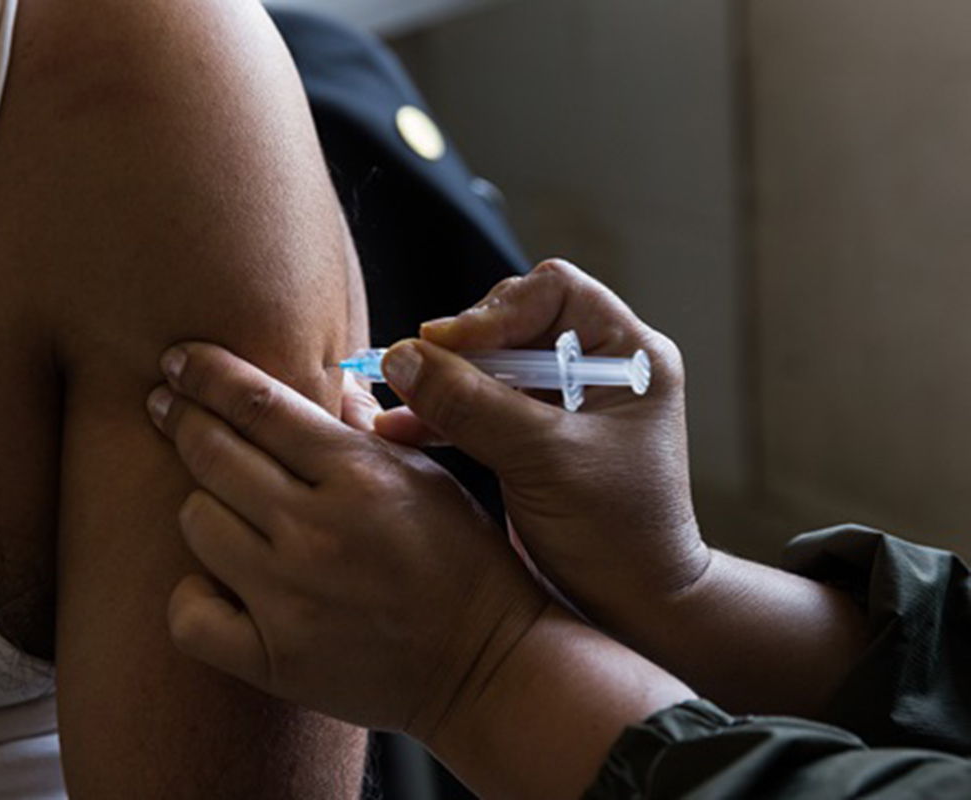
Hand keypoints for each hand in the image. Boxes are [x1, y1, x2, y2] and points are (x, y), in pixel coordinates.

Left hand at [146, 344, 544, 737]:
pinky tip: (217, 579)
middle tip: (165, 404)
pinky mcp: (275, 660)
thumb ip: (366, 426)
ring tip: (223, 502)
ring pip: (197, 522)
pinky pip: (189, 615)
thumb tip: (321, 378)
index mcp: (360, 476)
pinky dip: (193, 593)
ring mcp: (290, 600)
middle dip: (181, 417)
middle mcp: (317, 533)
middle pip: (213, 454)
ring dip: (203, 503)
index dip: (206, 374)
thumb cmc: (465, 564)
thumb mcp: (429, 475)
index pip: (258, 405)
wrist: (487, 668)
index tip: (177, 359)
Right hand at [373, 259, 707, 631]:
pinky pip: (479, 408)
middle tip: (415, 372)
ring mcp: (563, 406)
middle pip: (511, 323)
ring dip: (442, 383)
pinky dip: (441, 416)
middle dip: (460, 349)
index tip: (444, 343)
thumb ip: (473, 404)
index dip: (493, 308)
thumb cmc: (616, 536)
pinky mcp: (532, 441)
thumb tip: (403, 357)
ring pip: (488, 366)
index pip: (553, 290)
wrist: (633, 613)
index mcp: (628, 356)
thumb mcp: (544, 460)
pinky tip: (398, 429)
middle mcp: (597, 370)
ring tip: (396, 400)